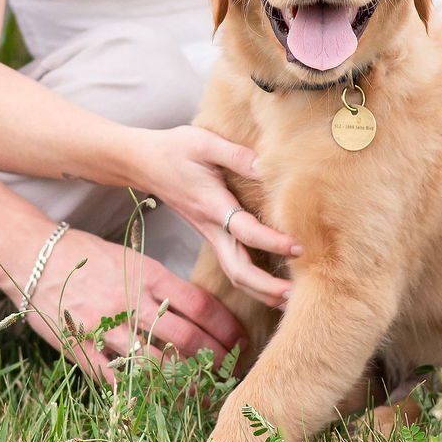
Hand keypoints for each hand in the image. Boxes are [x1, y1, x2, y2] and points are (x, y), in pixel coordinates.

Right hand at [21, 230, 247, 383]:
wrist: (34, 256)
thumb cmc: (86, 256)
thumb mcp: (130, 259)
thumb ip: (159, 284)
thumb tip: (195, 311)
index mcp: (147, 275)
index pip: (200, 305)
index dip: (226, 328)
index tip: (240, 341)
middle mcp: (130, 302)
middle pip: (186, 339)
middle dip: (215, 360)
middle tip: (230, 371)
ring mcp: (105, 328)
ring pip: (156, 365)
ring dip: (185, 382)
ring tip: (203, 392)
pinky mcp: (82, 348)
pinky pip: (115, 378)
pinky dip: (137, 392)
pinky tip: (155, 401)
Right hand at [123, 126, 300, 310]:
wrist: (142, 163)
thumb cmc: (174, 149)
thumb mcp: (204, 142)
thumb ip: (237, 155)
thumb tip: (267, 167)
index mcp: (211, 206)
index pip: (245, 231)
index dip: (272, 242)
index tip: (299, 247)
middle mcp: (211, 228)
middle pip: (238, 270)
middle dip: (267, 288)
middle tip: (297, 294)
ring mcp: (210, 235)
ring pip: (235, 274)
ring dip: (262, 291)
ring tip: (291, 298)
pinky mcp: (212, 236)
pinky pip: (233, 265)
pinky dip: (254, 282)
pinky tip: (274, 284)